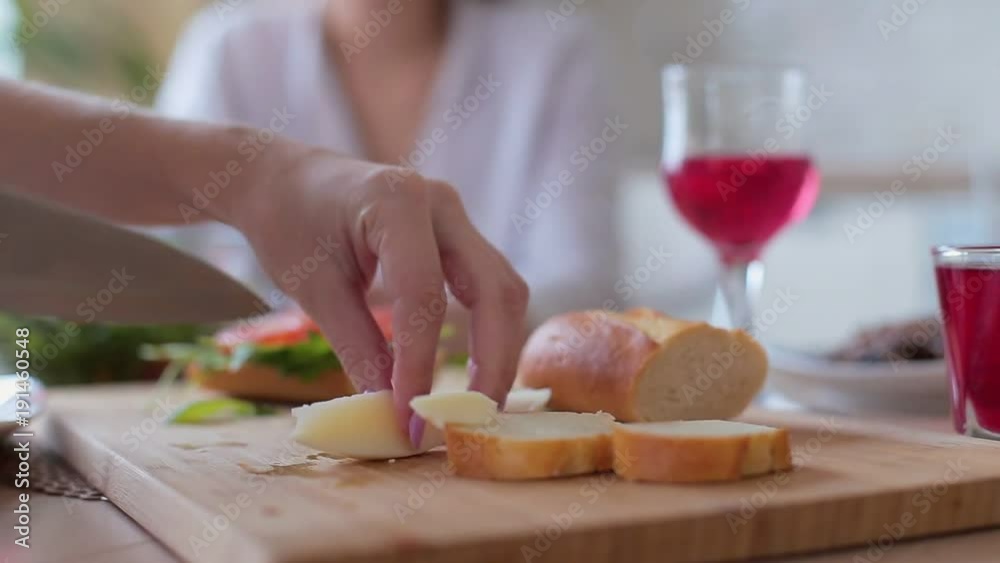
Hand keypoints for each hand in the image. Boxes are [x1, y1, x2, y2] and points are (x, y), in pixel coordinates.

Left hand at [229, 144, 528, 445]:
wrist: (283, 180)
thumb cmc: (289, 224)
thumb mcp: (314, 289)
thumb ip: (358, 347)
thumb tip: (393, 412)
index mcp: (396, 201)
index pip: (423, 294)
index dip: (421, 363)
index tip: (411, 420)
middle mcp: (441, 204)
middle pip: (493, 289)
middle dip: (490, 362)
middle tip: (469, 420)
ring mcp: (456, 217)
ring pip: (503, 289)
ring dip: (498, 350)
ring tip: (476, 406)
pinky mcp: (459, 236)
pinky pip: (490, 287)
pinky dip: (489, 332)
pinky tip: (474, 373)